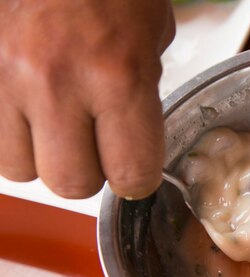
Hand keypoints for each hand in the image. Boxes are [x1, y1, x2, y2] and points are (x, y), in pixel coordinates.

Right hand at [0, 0, 174, 198]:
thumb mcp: (152, 36)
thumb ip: (143, 95)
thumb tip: (131, 137)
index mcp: (118, 76)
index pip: (130, 174)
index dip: (137, 180)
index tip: (136, 171)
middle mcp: (58, 83)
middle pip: (71, 184)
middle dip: (90, 174)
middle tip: (96, 146)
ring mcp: (7, 78)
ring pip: (22, 170)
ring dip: (44, 157)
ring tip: (58, 125)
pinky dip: (13, 138)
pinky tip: (29, 113)